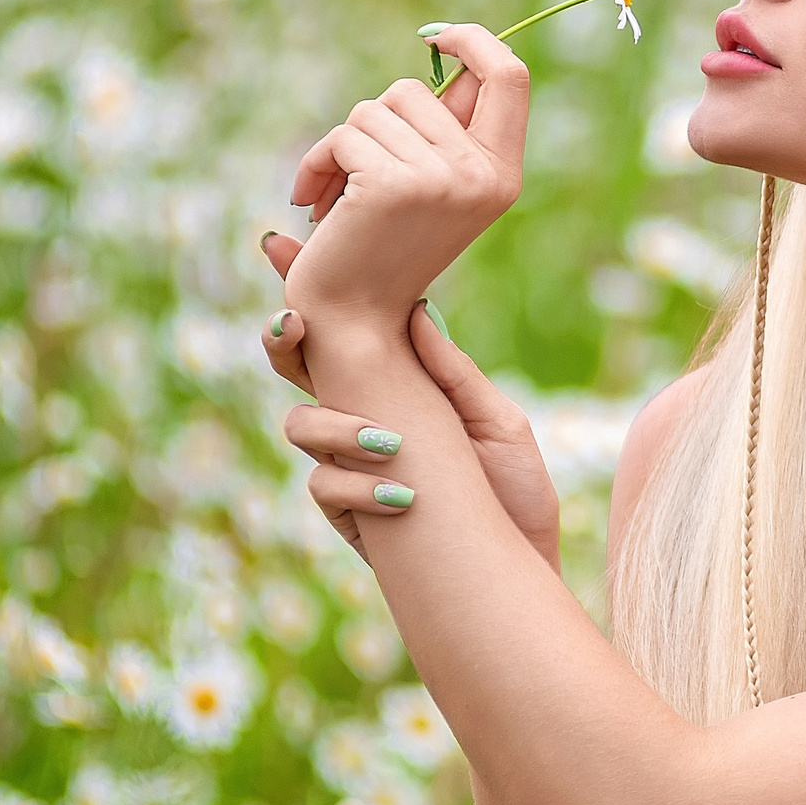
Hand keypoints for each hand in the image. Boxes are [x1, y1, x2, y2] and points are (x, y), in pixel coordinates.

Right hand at [262, 232, 563, 565]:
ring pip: (301, 425)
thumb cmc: (514, 492)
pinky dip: (358, 484)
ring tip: (390, 441)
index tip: (288, 238)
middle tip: (295, 320)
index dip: (311, 289)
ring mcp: (350, 465)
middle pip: (298, 368)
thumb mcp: (495, 420)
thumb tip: (415, 307)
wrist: (520, 566)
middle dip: (284, 338)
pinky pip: (322, 484)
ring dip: (337, 425)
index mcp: (399, 387)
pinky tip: (403, 495)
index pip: (346, 333)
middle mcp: (364, 419)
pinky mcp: (347, 512)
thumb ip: (450, 371)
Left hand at [283, 25, 527, 316]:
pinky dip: (316, 164)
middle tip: (358, 174)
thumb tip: (449, 56)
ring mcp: (442, 179)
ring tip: (336, 197)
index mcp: (503, 174)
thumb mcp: (433, 185)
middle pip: (416, 90)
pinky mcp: (393, 184)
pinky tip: (313, 204)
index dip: (475, 41)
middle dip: (374, 122)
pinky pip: (343, 136)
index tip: (435, 37)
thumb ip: (447, 127)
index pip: (510, 77)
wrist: (353, 322)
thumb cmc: (383, 251)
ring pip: (374, 110)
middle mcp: (482, 175)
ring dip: (342, 146)